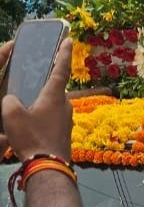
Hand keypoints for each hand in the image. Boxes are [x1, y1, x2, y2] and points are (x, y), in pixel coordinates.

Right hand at [2, 38, 72, 161]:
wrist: (49, 166)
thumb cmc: (32, 138)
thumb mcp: (12, 116)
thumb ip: (9, 102)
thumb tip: (12, 99)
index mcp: (54, 96)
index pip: (60, 69)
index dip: (64, 53)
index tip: (70, 40)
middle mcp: (65, 104)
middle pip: (57, 86)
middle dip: (50, 77)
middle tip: (43, 69)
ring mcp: (67, 119)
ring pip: (55, 102)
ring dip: (45, 98)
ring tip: (33, 97)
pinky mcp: (64, 131)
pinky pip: (54, 116)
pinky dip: (45, 112)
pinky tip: (34, 118)